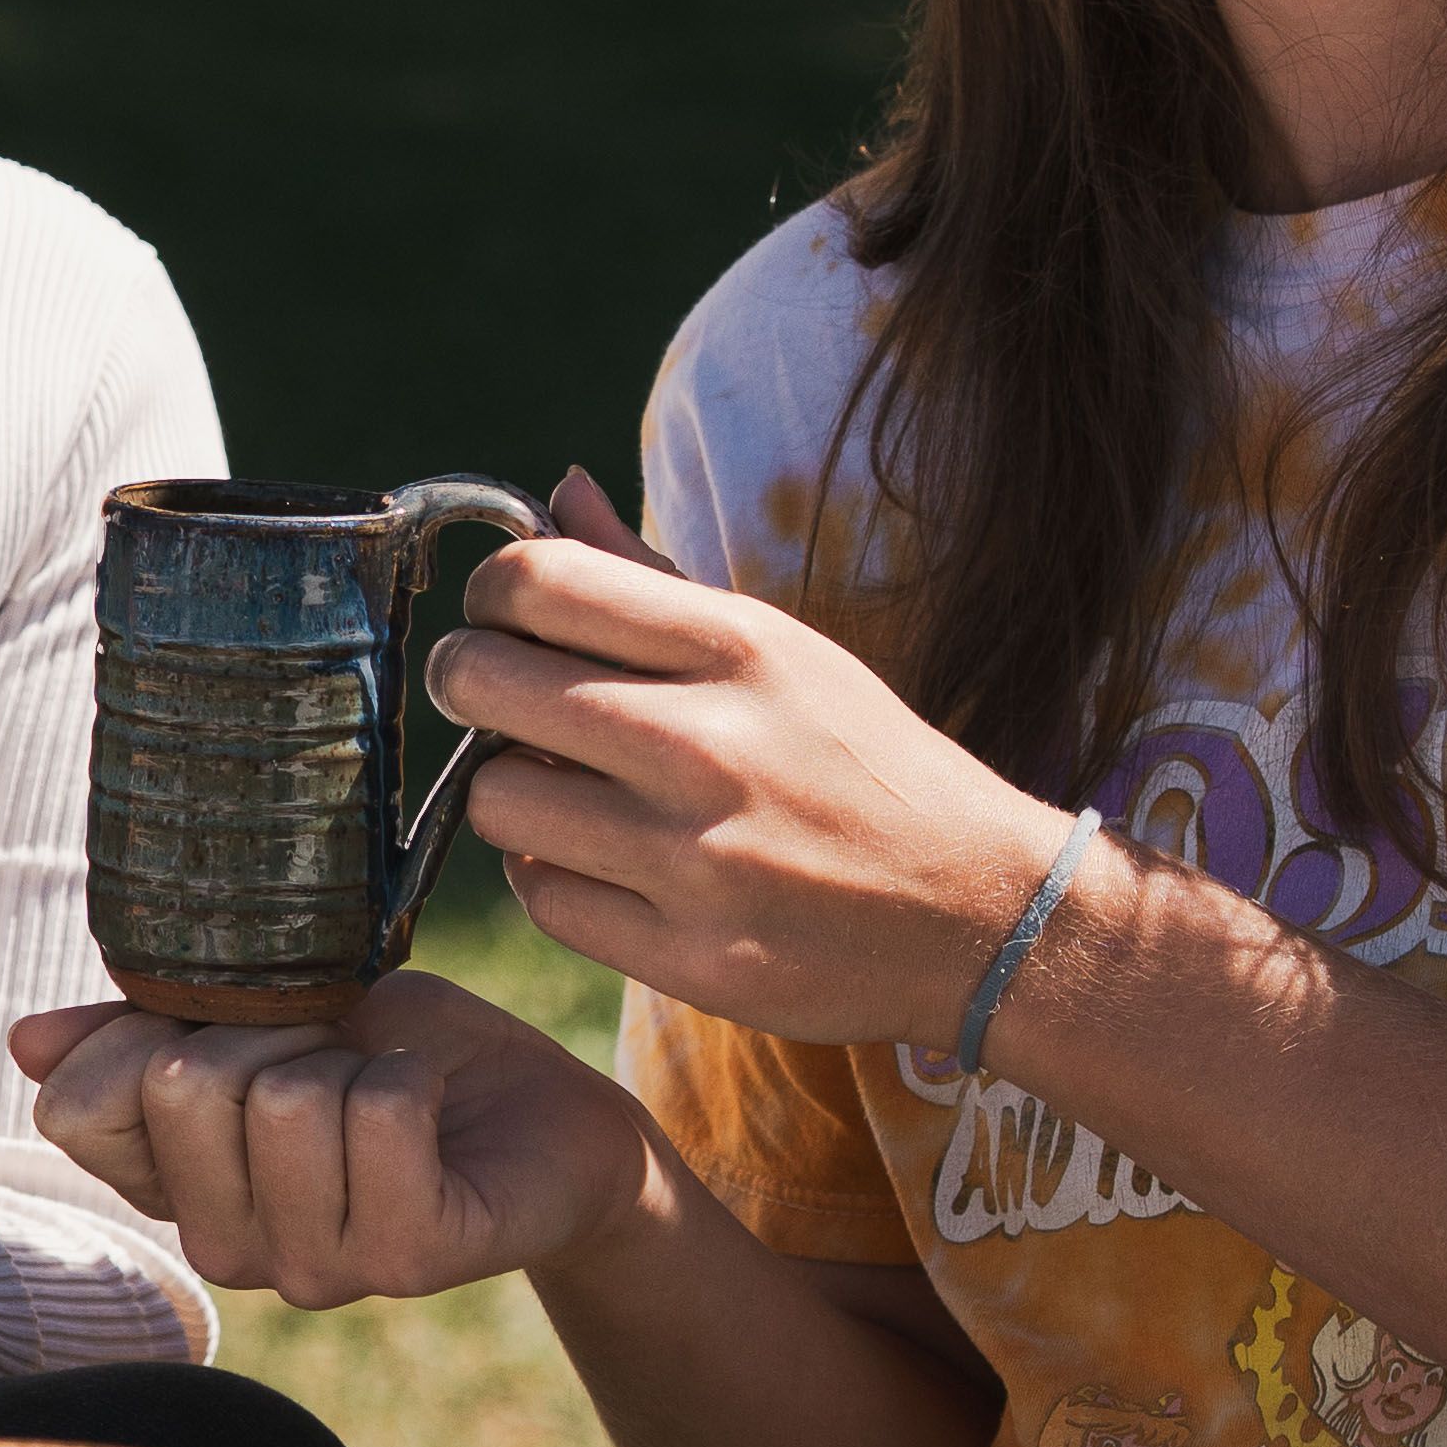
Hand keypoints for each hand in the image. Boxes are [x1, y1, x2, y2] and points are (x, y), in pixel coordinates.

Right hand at [7, 965, 654, 1307]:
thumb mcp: (270, 1020)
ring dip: (353, 1057)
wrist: (546, 1119)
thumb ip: (147, 1032)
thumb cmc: (401, 1061)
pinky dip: (413, 1074)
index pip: (76, 1110)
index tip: (227, 1021)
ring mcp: (310, 1269)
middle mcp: (226, 1248)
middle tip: (332, 1052)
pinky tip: (432, 1107)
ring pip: (287, 1100)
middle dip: (272, 1027)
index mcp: (173, 1186)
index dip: (147, 1029)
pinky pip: (378, 1116)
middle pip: (184, 1086)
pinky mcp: (403, 1261)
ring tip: (386, 1087)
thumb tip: (25, 1042)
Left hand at [425, 466, 1065, 1044]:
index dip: (490, 596)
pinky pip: (539, 896)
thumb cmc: (863, 764)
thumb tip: (558, 491)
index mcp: (734, 648)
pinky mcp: (686, 955)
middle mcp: (705, 745)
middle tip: (497, 701)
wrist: (978, 910)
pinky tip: (606, 865)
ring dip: (511, 790)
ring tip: (568, 793)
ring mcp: (692, 859)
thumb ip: (655, 578)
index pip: (533, 577)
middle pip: (482, 680)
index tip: (503, 621)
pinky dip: (552, 877)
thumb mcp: (782, 649)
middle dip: (468, 682)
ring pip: (493, 798)